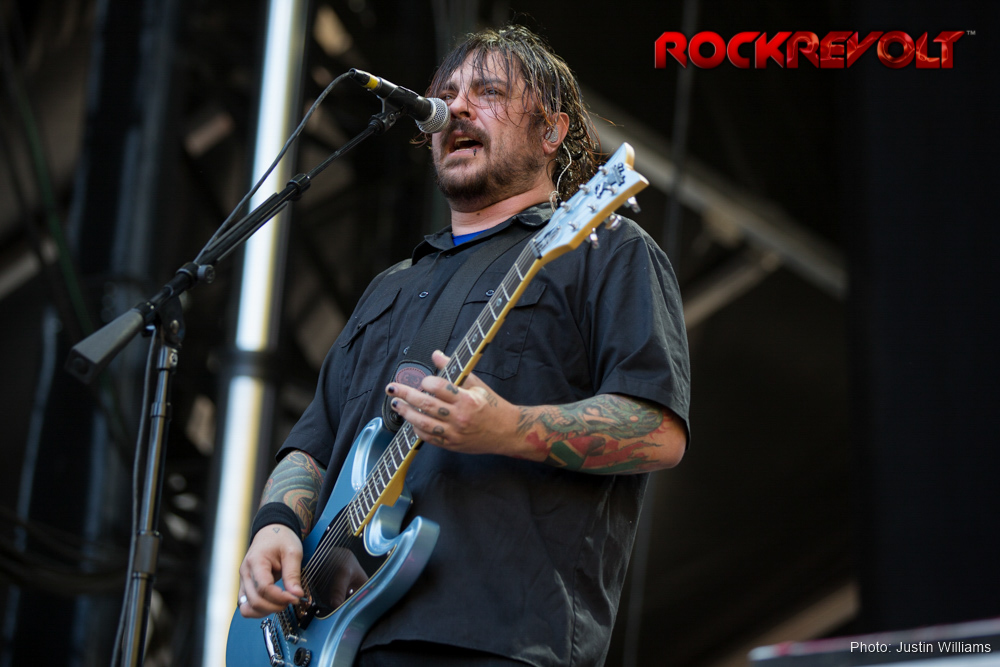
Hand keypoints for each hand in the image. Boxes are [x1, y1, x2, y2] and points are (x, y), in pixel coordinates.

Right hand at [237, 523, 304, 617]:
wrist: (271, 531)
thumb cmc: (280, 538)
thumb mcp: (292, 552)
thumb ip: (293, 574)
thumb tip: (296, 595)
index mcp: (256, 561)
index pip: (264, 588)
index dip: (280, 597)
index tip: (295, 598)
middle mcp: (245, 573)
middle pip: (255, 600)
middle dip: (275, 606)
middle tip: (291, 601)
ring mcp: (243, 580)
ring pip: (247, 607)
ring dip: (265, 611)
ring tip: (281, 604)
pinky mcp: (245, 586)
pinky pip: (246, 605)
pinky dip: (258, 610)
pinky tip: (272, 605)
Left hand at [385, 350, 523, 456]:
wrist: (507, 432)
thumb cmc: (492, 406)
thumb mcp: (477, 385)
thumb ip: (454, 370)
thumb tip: (436, 354)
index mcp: (467, 400)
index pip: (439, 388)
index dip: (426, 382)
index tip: (423, 380)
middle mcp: (459, 417)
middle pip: (426, 405)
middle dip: (405, 395)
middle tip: (392, 389)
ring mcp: (454, 433)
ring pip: (423, 423)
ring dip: (406, 413)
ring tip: (396, 404)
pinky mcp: (451, 445)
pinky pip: (428, 437)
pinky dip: (416, 428)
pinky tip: (411, 420)